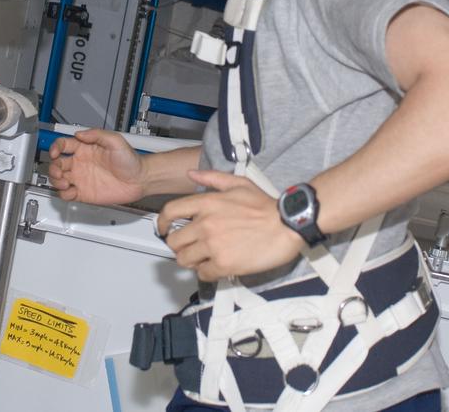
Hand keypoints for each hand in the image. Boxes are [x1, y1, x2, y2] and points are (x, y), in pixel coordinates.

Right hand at [47, 128, 144, 204]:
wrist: (140, 179)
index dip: (55, 147)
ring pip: (58, 179)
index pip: (63, 145)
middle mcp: (81, 162)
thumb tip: (79, 133)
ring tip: (64, 182)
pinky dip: (64, 193)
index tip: (55, 152)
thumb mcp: (116, 140)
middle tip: (59, 172)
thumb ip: (97, 134)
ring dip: (56, 181)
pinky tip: (71, 191)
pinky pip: (66, 194)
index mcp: (85, 148)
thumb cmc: (131, 160)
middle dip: (53, 167)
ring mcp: (81, 178)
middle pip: (56, 163)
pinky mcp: (83, 192)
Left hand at [157, 170, 303, 281]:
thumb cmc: (265, 206)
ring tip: (203, 258)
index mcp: (207, 203)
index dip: (161, 223)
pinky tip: (217, 267)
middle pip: (173, 241)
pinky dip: (207, 273)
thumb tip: (191, 174)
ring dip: (192, 261)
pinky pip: (202, 274)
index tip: (163, 229)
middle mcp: (205, 224)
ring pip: (184, 259)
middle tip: (190, 248)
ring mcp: (213, 245)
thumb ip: (212, 178)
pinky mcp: (223, 264)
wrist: (287, 225)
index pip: (170, 212)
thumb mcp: (239, 183)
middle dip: (180, 246)